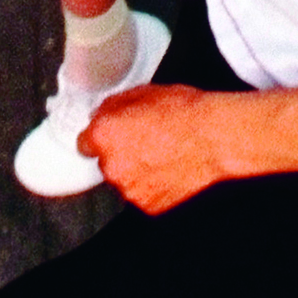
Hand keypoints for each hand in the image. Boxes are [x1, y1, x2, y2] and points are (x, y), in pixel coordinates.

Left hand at [84, 80, 236, 212]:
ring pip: (125, 180)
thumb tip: (102, 114)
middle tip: (145, 141)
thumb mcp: (141, 93)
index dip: (100, 137)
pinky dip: (152, 184)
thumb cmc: (183, 113)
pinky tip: (168, 167)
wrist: (214, 138)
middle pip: (105, 163)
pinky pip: (143, 194)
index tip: (110, 136)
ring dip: (135, 170)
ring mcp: (130, 189)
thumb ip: (112, 107)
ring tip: (161, 153)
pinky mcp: (149, 205)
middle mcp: (112, 166)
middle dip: (120, 153)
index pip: (83, 143)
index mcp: (104, 136)